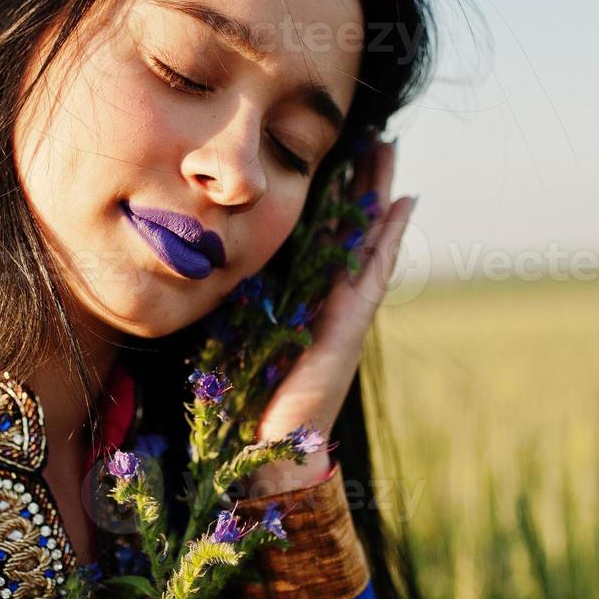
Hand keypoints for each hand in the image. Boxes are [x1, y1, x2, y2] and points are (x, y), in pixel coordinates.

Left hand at [250, 138, 417, 493]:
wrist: (266, 459)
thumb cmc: (242, 412)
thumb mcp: (227, 345)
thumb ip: (224, 313)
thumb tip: (194, 277)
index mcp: (299, 306)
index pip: (318, 243)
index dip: (328, 202)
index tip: (333, 159)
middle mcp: (327, 305)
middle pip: (349, 233)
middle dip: (360, 187)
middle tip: (373, 139)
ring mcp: (345, 314)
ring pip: (367, 240)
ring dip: (378, 196)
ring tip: (389, 151)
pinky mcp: (350, 326)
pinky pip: (375, 270)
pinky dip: (389, 236)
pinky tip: (404, 202)